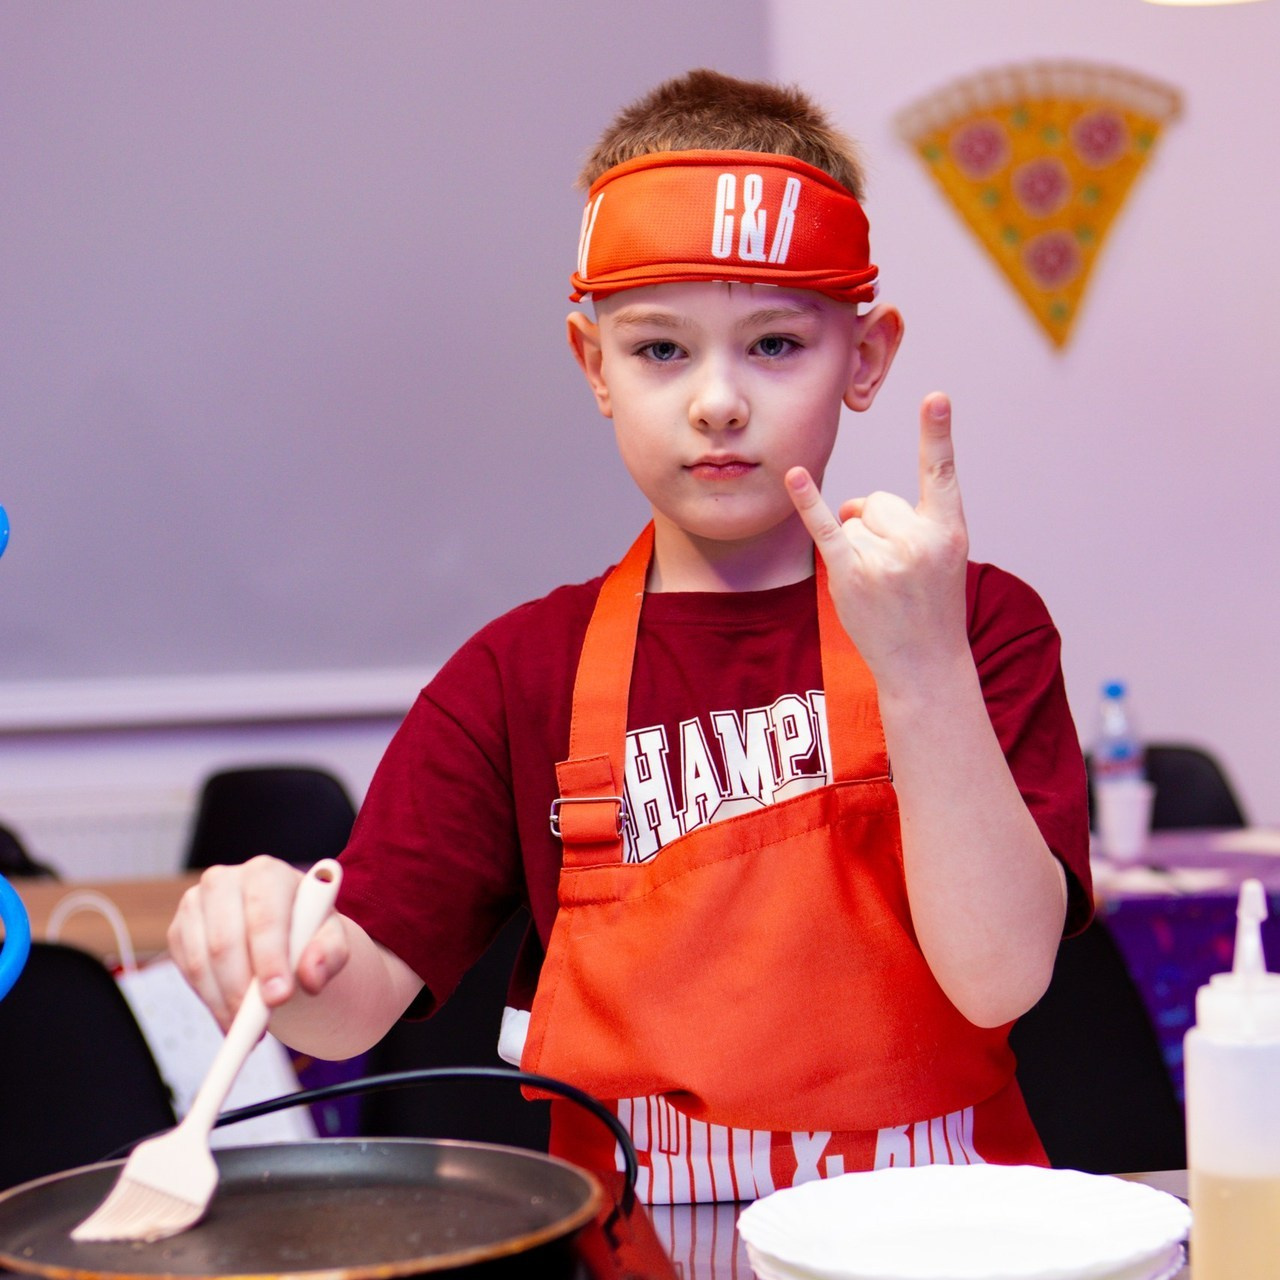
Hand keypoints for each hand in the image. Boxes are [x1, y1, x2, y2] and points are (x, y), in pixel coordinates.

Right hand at [167, 855, 349, 1031]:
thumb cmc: (308, 930)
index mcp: (267, 873)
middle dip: (241, 989)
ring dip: (223, 1002)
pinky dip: (209, 1002)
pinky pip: (186, 973)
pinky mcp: (179, 929)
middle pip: (225, 941)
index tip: (278, 997)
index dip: (270, 959)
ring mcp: (195, 903)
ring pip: (200, 961)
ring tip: (250, 1029)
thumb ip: (329, 955)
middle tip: (259, 1024)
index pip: (265, 916)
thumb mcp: (331, 938)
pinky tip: (231, 1016)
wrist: (282, 930)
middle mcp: (225, 880)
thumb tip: (311, 976)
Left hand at [785, 392, 969, 686]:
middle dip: (877, 528)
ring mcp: (885, 558)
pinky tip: (795, 476)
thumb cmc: (930, 605)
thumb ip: (907, 521)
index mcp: (949, 530)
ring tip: (880, 585)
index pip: (941, 473)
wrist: (925, 664)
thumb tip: (854, 506)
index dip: (938, 433)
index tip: (935, 396)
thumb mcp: (941, 557)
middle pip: (878, 501)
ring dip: (857, 547)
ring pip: (852, 521)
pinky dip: (808, 502)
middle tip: (897, 572)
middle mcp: (919, 540)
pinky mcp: (852, 573)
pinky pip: (825, 527)